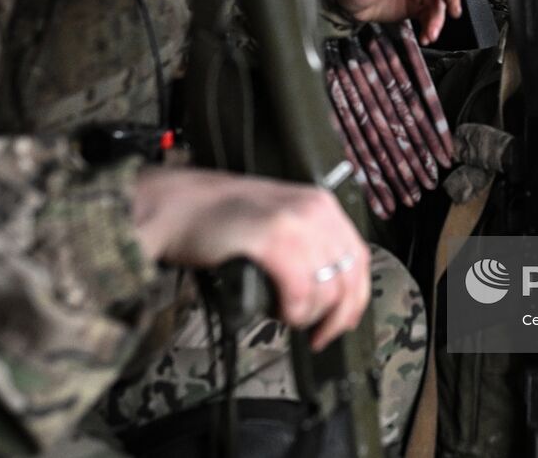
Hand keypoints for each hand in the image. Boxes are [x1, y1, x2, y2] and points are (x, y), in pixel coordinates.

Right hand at [134, 169, 370, 349]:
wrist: (178, 205)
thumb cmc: (219, 217)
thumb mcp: (279, 217)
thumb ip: (309, 242)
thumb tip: (331, 286)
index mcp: (321, 204)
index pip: (359, 258)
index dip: (355, 298)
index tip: (343, 321)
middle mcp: (315, 210)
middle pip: (348, 278)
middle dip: (335, 316)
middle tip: (316, 334)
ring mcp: (296, 223)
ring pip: (327, 289)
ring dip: (310, 315)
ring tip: (286, 315)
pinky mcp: (273, 239)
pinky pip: (301, 291)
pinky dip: (294, 311)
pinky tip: (280, 312)